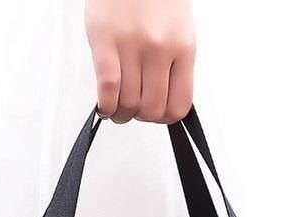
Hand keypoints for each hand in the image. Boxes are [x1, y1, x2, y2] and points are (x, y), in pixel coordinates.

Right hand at [85, 0, 194, 123]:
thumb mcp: (178, 28)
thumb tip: (164, 98)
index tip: (154, 113)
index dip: (164, 118)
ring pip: (128, 104)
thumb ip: (173, 63)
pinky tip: (104, 104)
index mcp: (183, 48)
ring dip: (120, 114)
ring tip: (115, 108)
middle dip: (139, 117)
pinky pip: (107, 90)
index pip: (178, 105)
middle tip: (131, 110)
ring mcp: (132, 46)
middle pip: (151, 109)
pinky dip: (105, 106)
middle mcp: (160, 49)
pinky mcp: (105, 41)